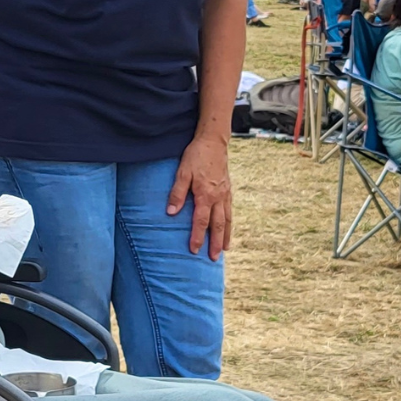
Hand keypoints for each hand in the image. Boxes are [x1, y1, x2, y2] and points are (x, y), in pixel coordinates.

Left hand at [166, 136, 232, 260]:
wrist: (213, 142)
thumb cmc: (196, 156)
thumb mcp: (182, 172)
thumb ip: (177, 193)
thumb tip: (171, 212)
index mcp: (205, 194)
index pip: (200, 221)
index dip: (197, 237)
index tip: (194, 250)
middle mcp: (218, 197)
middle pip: (217, 225)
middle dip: (215, 243)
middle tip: (213, 259)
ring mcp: (225, 194)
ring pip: (227, 220)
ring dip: (225, 236)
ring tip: (224, 250)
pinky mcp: (228, 190)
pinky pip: (230, 211)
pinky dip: (229, 223)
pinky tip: (228, 229)